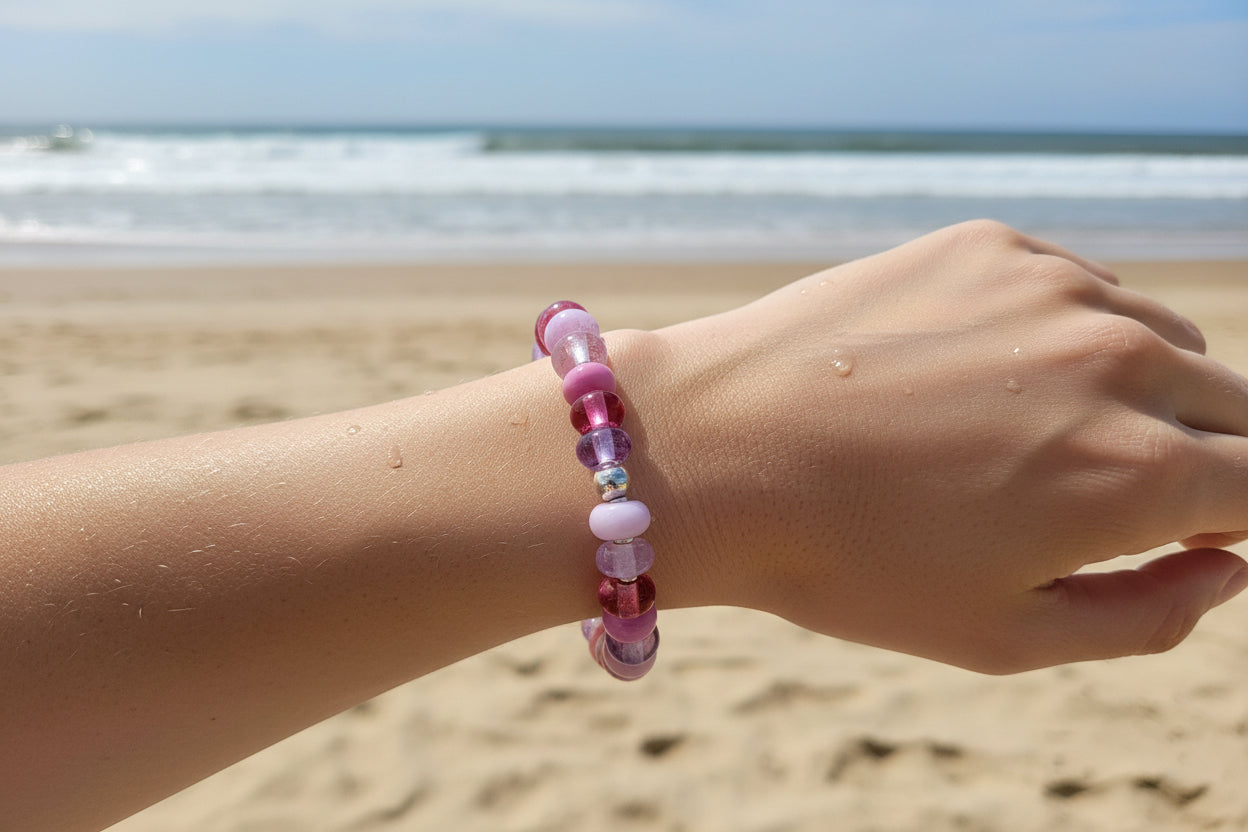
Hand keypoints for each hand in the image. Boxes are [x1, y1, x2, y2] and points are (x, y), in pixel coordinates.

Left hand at [629, 220, 1247, 671]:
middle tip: (1109, 495)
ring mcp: (1054, 289)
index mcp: (1138, 474)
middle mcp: (1117, 362)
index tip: (1191, 533)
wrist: (714, 450)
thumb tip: (1227, 569)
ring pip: (1164, 341)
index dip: (1235, 520)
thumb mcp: (1003, 636)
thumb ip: (1147, 617)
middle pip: (1235, 409)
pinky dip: (1069, 335)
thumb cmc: (849, 564)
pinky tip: (985, 376)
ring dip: (1141, 391)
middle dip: (1202, 458)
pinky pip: (1082, 291)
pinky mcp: (991, 245)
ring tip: (1037, 437)